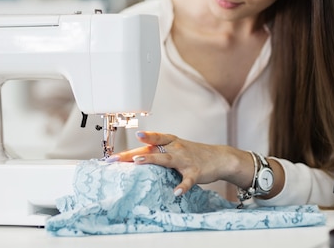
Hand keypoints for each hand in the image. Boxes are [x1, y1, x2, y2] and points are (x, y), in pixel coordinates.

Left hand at [108, 131, 253, 196]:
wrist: (219, 157)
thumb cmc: (193, 153)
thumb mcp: (175, 149)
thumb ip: (157, 153)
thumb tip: (135, 159)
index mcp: (169, 142)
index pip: (147, 143)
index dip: (129, 148)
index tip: (113, 154)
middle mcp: (175, 148)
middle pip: (151, 149)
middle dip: (133, 154)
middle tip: (116, 159)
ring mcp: (185, 159)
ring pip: (166, 158)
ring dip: (152, 160)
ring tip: (138, 162)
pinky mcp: (195, 172)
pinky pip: (187, 180)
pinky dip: (182, 186)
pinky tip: (176, 192)